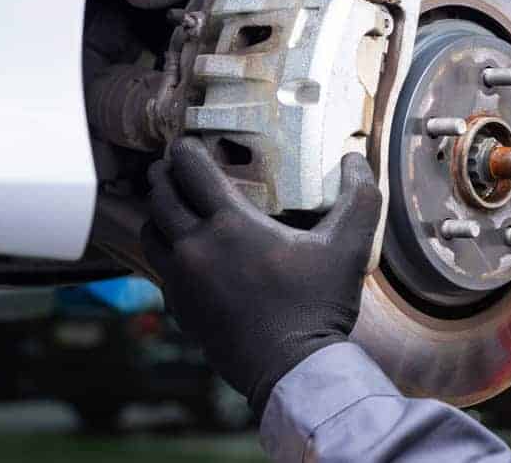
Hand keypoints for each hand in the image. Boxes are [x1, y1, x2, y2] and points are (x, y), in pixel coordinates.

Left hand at [142, 137, 381, 413]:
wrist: (292, 368)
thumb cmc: (319, 304)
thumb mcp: (350, 246)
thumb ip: (360, 196)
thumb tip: (356, 155)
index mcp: (231, 224)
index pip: (191, 170)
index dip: (184, 150)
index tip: (186, 142)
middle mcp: (196, 247)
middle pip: (160, 196)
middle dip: (164, 175)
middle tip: (172, 166)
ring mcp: (182, 280)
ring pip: (150, 232)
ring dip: (157, 212)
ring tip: (171, 205)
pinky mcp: (180, 308)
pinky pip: (159, 268)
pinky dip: (165, 250)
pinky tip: (184, 251)